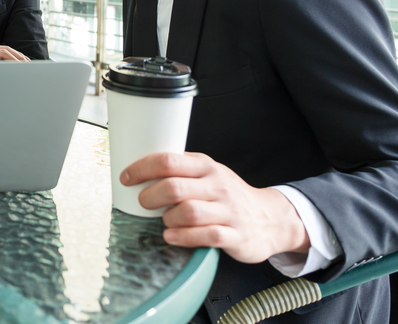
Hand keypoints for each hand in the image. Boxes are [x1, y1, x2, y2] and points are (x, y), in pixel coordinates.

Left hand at [121, 152, 309, 263]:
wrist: (271, 218)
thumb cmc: (228, 196)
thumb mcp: (209, 175)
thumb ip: (182, 172)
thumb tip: (140, 171)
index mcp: (206, 167)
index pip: (168, 161)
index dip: (142, 169)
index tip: (126, 178)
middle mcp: (217, 186)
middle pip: (174, 187)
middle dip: (150, 196)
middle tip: (143, 202)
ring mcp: (228, 211)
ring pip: (189, 212)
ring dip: (168, 218)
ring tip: (164, 221)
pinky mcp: (236, 235)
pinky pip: (207, 236)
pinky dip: (183, 237)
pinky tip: (171, 236)